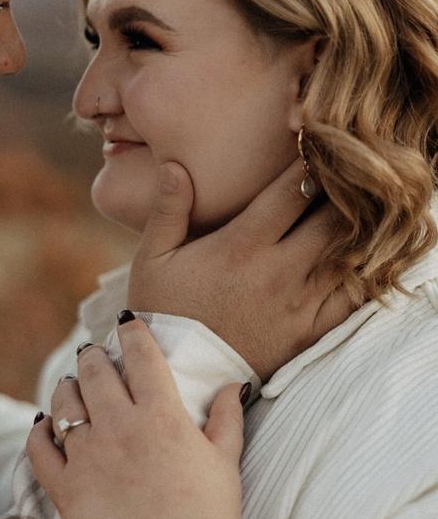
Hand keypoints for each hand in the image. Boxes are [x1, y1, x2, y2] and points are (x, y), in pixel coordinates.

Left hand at [27, 319, 243, 518]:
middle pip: (96, 371)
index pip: (142, 356)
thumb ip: (227, 419)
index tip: (128, 322)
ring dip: (68, 387)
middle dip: (95, 356)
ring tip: (73, 384)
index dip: (133, 332)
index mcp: (160, 416)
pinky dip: (41, 431)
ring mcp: (87, 455)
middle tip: (96, 354)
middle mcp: (119, 426)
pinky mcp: (65, 486)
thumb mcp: (225, 466)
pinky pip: (40, 448)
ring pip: (65, 401)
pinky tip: (47, 425)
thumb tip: (235, 384)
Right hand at [129, 159, 353, 380]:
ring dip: (358, 227)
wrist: (182, 375)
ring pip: (349, 255)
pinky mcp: (310, 332)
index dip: (310, 163)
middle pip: (332, 219)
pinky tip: (364, 254)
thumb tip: (175, 166)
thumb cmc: (164, 309)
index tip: (317, 143)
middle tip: (347, 171)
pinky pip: (354, 299)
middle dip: (343, 191)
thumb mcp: (152, 257)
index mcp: (240, 247)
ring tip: (361, 205)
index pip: (291, 193)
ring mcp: (299, 304)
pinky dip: (366, 273)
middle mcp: (277, 272)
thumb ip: (167, 209)